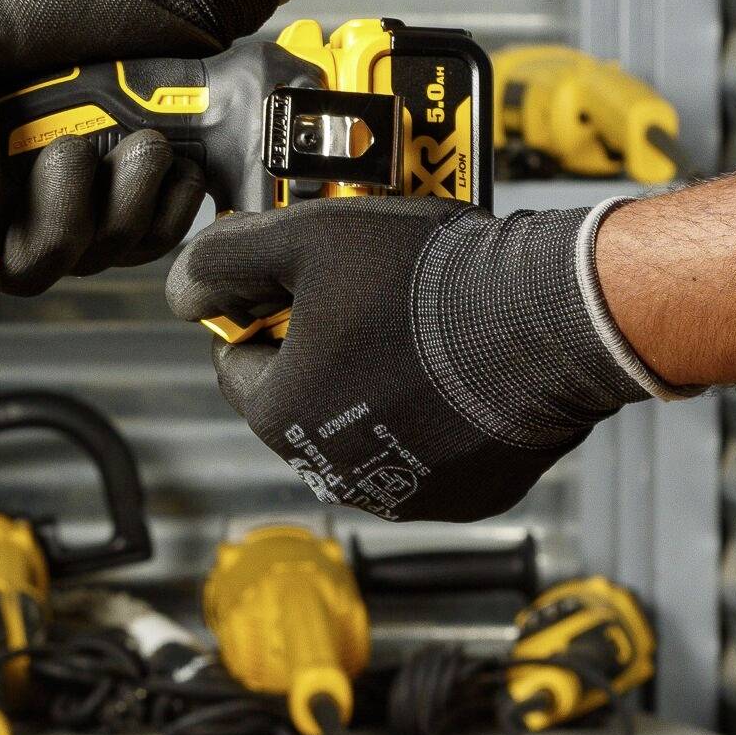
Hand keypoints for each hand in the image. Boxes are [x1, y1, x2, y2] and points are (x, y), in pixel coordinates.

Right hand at [0, 0, 291, 320]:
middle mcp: (11, 194)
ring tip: (135, 135)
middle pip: (21, 270)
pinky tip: (164, 152)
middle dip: (53, 224)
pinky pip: (152, 243)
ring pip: (89, 257)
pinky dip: (165, 202)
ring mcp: (78, 206)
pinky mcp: (140, 205)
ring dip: (119, 201)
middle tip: (72, 152)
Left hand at [165, 197, 678, 521]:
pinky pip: (433, 455)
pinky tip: (461, 369)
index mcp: (281, 417)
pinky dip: (437, 420)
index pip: (238, 364)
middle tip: (368, 298)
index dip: (266, 314)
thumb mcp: (308, 236)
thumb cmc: (428, 277)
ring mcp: (406, 494)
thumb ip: (229, 257)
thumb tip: (182, 286)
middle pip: (302, 401)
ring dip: (378, 388)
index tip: (304, 285)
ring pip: (367, 431)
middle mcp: (335, 472)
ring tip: (420, 329)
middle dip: (323, 353)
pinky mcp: (469, 498)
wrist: (553, 316)